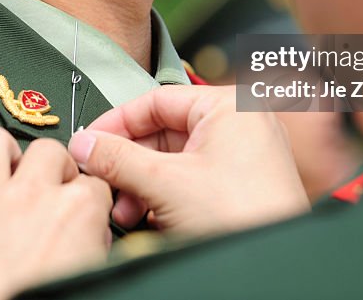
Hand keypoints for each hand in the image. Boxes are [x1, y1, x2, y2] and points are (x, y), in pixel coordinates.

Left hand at [0, 126, 112, 299]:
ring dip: (1, 156)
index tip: (78, 207)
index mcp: (76, 211)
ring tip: (4, 176)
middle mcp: (32, 195)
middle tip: (45, 191)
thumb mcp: (87, 272)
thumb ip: (92, 241)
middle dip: (50, 168)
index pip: (92, 180)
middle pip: (48, 149)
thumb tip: (90, 230)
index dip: (85, 196)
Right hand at [68, 85, 308, 236]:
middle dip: (128, 163)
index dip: (117, 122)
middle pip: (163, 132)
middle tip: (103, 180)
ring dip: (142, 184)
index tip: (89, 140)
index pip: (156, 100)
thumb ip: (117, 158)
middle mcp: (239, 122)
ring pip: (174, 158)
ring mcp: (243, 153)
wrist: (276, 262)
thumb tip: (86, 144)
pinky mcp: (241, 182)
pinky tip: (149, 217)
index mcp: (228, 105)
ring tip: (125, 209)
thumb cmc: (243, 216)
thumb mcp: (165, 182)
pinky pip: (191, 177)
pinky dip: (165, 194)